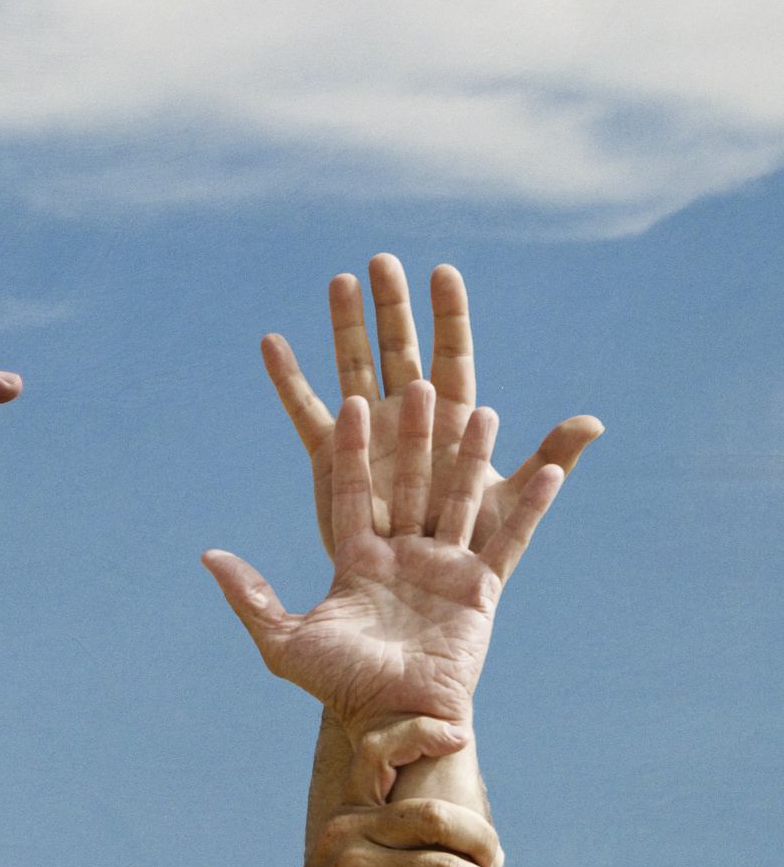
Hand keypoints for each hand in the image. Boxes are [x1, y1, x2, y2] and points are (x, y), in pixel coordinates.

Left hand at [203, 387, 563, 726]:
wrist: (393, 721)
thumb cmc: (340, 687)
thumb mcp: (284, 640)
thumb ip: (250, 595)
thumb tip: (207, 555)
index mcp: (358, 562)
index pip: (354, 493)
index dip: (354, 451)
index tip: (351, 405)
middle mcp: (403, 558)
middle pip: (410, 484)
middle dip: (414, 437)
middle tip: (419, 386)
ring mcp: (444, 570)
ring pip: (459, 500)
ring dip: (471, 457)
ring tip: (482, 410)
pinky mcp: (481, 590)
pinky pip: (508, 541)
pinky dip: (529, 508)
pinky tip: (548, 471)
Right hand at [262, 256, 600, 558]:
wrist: (414, 605)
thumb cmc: (464, 559)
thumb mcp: (508, 503)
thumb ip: (549, 458)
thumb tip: (594, 420)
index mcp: (451, 423)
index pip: (451, 355)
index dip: (447, 314)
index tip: (441, 271)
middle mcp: (406, 420)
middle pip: (398, 349)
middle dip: (390, 306)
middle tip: (382, 260)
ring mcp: (366, 435)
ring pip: (352, 367)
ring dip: (343, 325)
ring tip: (339, 280)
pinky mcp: (330, 458)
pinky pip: (305, 411)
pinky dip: (287, 377)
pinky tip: (272, 341)